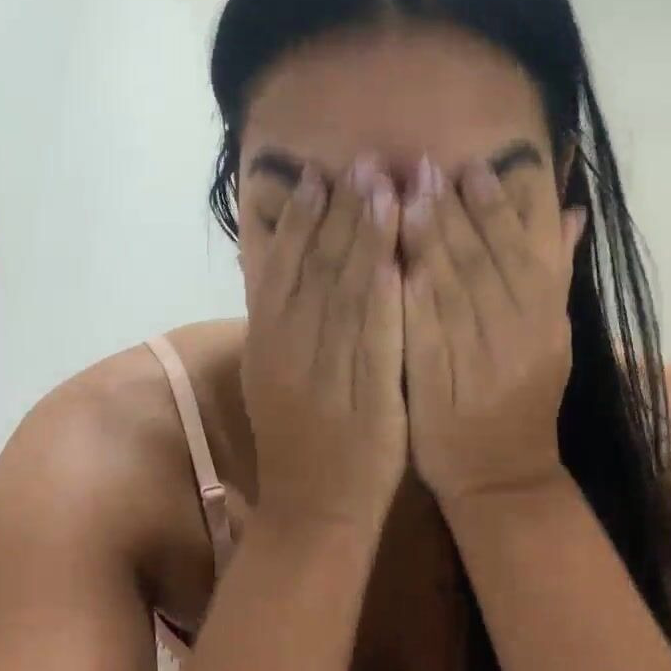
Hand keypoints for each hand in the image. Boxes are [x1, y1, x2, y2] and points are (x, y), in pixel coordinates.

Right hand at [241, 156, 408, 536]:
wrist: (313, 509)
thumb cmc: (305, 438)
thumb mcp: (279, 373)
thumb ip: (285, 321)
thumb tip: (284, 266)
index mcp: (270, 341)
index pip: (282, 267)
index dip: (301, 217)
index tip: (320, 172)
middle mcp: (292, 348)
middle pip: (313, 268)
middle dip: (339, 211)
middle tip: (361, 161)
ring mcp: (326, 371)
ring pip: (345, 294)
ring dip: (364, 238)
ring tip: (385, 189)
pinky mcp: (363, 396)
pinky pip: (373, 341)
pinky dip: (384, 300)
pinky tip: (400, 263)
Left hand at [398, 154, 586, 506]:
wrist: (502, 474)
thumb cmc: (525, 398)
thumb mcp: (552, 335)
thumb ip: (555, 274)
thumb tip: (571, 211)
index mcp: (545, 320)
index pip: (522, 252)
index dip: (498, 210)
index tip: (473, 168)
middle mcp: (516, 336)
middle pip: (483, 264)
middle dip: (453, 211)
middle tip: (425, 166)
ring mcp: (477, 362)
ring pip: (450, 293)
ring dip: (424, 242)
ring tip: (398, 197)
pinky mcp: (438, 387)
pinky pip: (423, 336)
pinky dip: (408, 299)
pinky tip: (387, 264)